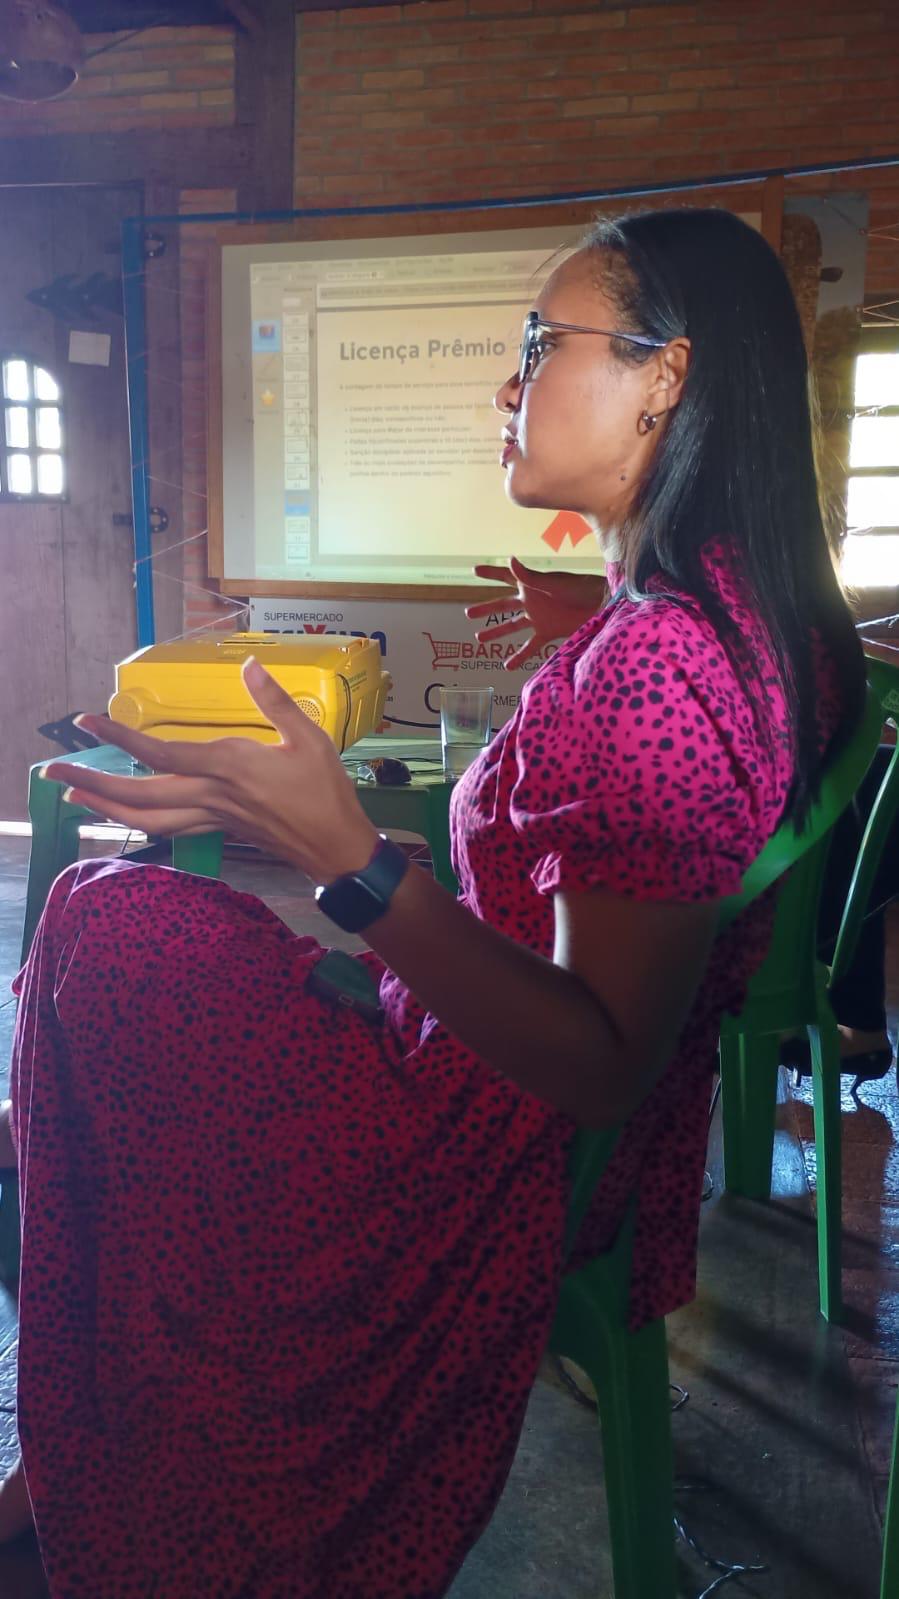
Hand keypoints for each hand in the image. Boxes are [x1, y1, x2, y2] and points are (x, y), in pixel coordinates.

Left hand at [40, 658, 378, 883]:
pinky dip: (136, 819)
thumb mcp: (310, 739)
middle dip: (91, 782)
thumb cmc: (326, 793)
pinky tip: (124, 812)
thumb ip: (276, 701)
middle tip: (52, 771)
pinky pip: (167, 827)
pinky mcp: (218, 828)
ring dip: (106, 807)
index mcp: (227, 768)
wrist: (335, 847)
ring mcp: (212, 816)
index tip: (84, 721)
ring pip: (146, 818)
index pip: (159, 753)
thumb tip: (249, 665)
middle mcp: (210, 795)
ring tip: (74, 795)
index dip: (117, 737)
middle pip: (137, 794)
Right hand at [465, 556, 607, 670]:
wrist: (600, 605)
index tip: (473, 570)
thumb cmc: (579, 588)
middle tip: (468, 614)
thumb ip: (530, 576)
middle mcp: (531, 601)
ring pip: (512, 626)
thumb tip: (509, 560)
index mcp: (530, 585)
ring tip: (480, 638)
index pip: (505, 577)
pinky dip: (519, 656)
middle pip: (502, 605)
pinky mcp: (548, 632)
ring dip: (496, 632)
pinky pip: (530, 647)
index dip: (489, 573)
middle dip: (485, 609)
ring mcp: (538, 617)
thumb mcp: (552, 582)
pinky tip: (507, 666)